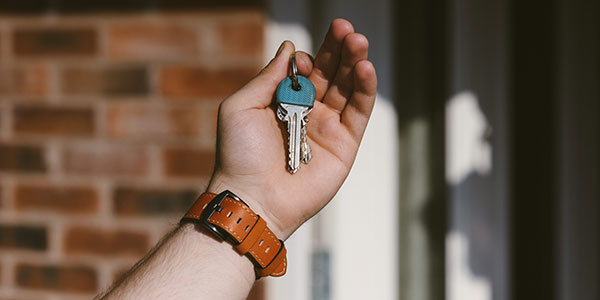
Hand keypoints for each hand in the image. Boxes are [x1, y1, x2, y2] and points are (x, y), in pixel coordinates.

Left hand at [207, 19, 376, 238]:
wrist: (253, 198)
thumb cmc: (240, 155)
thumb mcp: (241, 107)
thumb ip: (268, 77)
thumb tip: (289, 48)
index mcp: (283, 102)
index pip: (306, 70)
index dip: (309, 58)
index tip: (304, 60)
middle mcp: (308, 112)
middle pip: (331, 74)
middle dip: (339, 50)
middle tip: (346, 29)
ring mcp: (328, 128)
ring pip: (349, 88)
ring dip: (355, 63)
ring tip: (358, 41)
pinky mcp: (345, 145)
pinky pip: (359, 113)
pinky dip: (365, 90)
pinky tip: (365, 69)